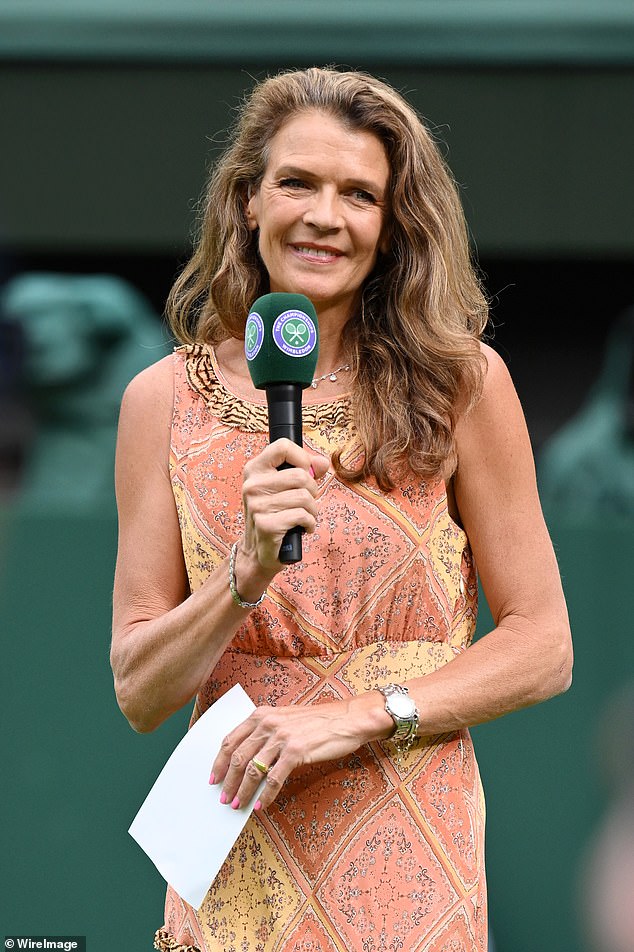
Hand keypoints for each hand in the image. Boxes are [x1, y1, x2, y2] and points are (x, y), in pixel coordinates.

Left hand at [210, 693, 391, 811]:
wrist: (348, 719)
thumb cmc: (319, 721)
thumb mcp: (286, 719)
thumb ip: (266, 733)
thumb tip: (249, 759)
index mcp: (262, 715)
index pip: (231, 739)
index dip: (219, 761)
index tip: (213, 777)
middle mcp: (268, 724)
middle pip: (238, 757)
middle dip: (228, 781)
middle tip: (224, 798)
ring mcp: (281, 737)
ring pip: (253, 770)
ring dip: (243, 791)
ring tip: (238, 805)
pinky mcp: (296, 751)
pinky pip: (274, 778)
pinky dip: (266, 795)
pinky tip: (262, 805)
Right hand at [237, 439, 329, 582]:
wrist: (257, 550)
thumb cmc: (275, 515)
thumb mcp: (286, 488)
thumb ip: (305, 470)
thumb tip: (322, 462)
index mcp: (255, 469)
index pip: (282, 446)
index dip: (302, 457)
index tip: (306, 471)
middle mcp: (252, 485)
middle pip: (300, 475)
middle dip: (313, 490)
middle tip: (306, 502)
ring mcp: (257, 505)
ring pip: (305, 497)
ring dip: (313, 510)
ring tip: (304, 516)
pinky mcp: (266, 525)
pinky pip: (302, 516)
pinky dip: (310, 523)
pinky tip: (302, 528)